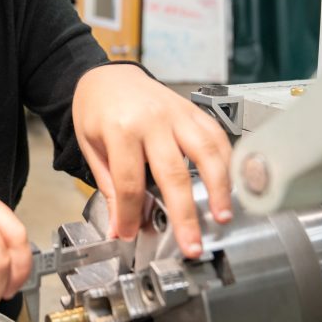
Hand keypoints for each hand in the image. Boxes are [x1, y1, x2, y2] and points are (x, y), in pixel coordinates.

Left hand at [72, 64, 232, 257]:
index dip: (130, 214)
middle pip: (173, 174)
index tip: (130, 234)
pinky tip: (230, 184)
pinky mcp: (192, 109)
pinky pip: (216, 135)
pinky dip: (227, 160)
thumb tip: (119, 226)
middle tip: (192, 245)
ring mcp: (176, 113)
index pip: (129, 182)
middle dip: (184, 215)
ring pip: (205, 152)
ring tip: (222, 217)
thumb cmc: (97, 110)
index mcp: (121, 129)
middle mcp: (153, 120)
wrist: (107, 76)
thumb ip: (110, 186)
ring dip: (218, 188)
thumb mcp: (91, 147)